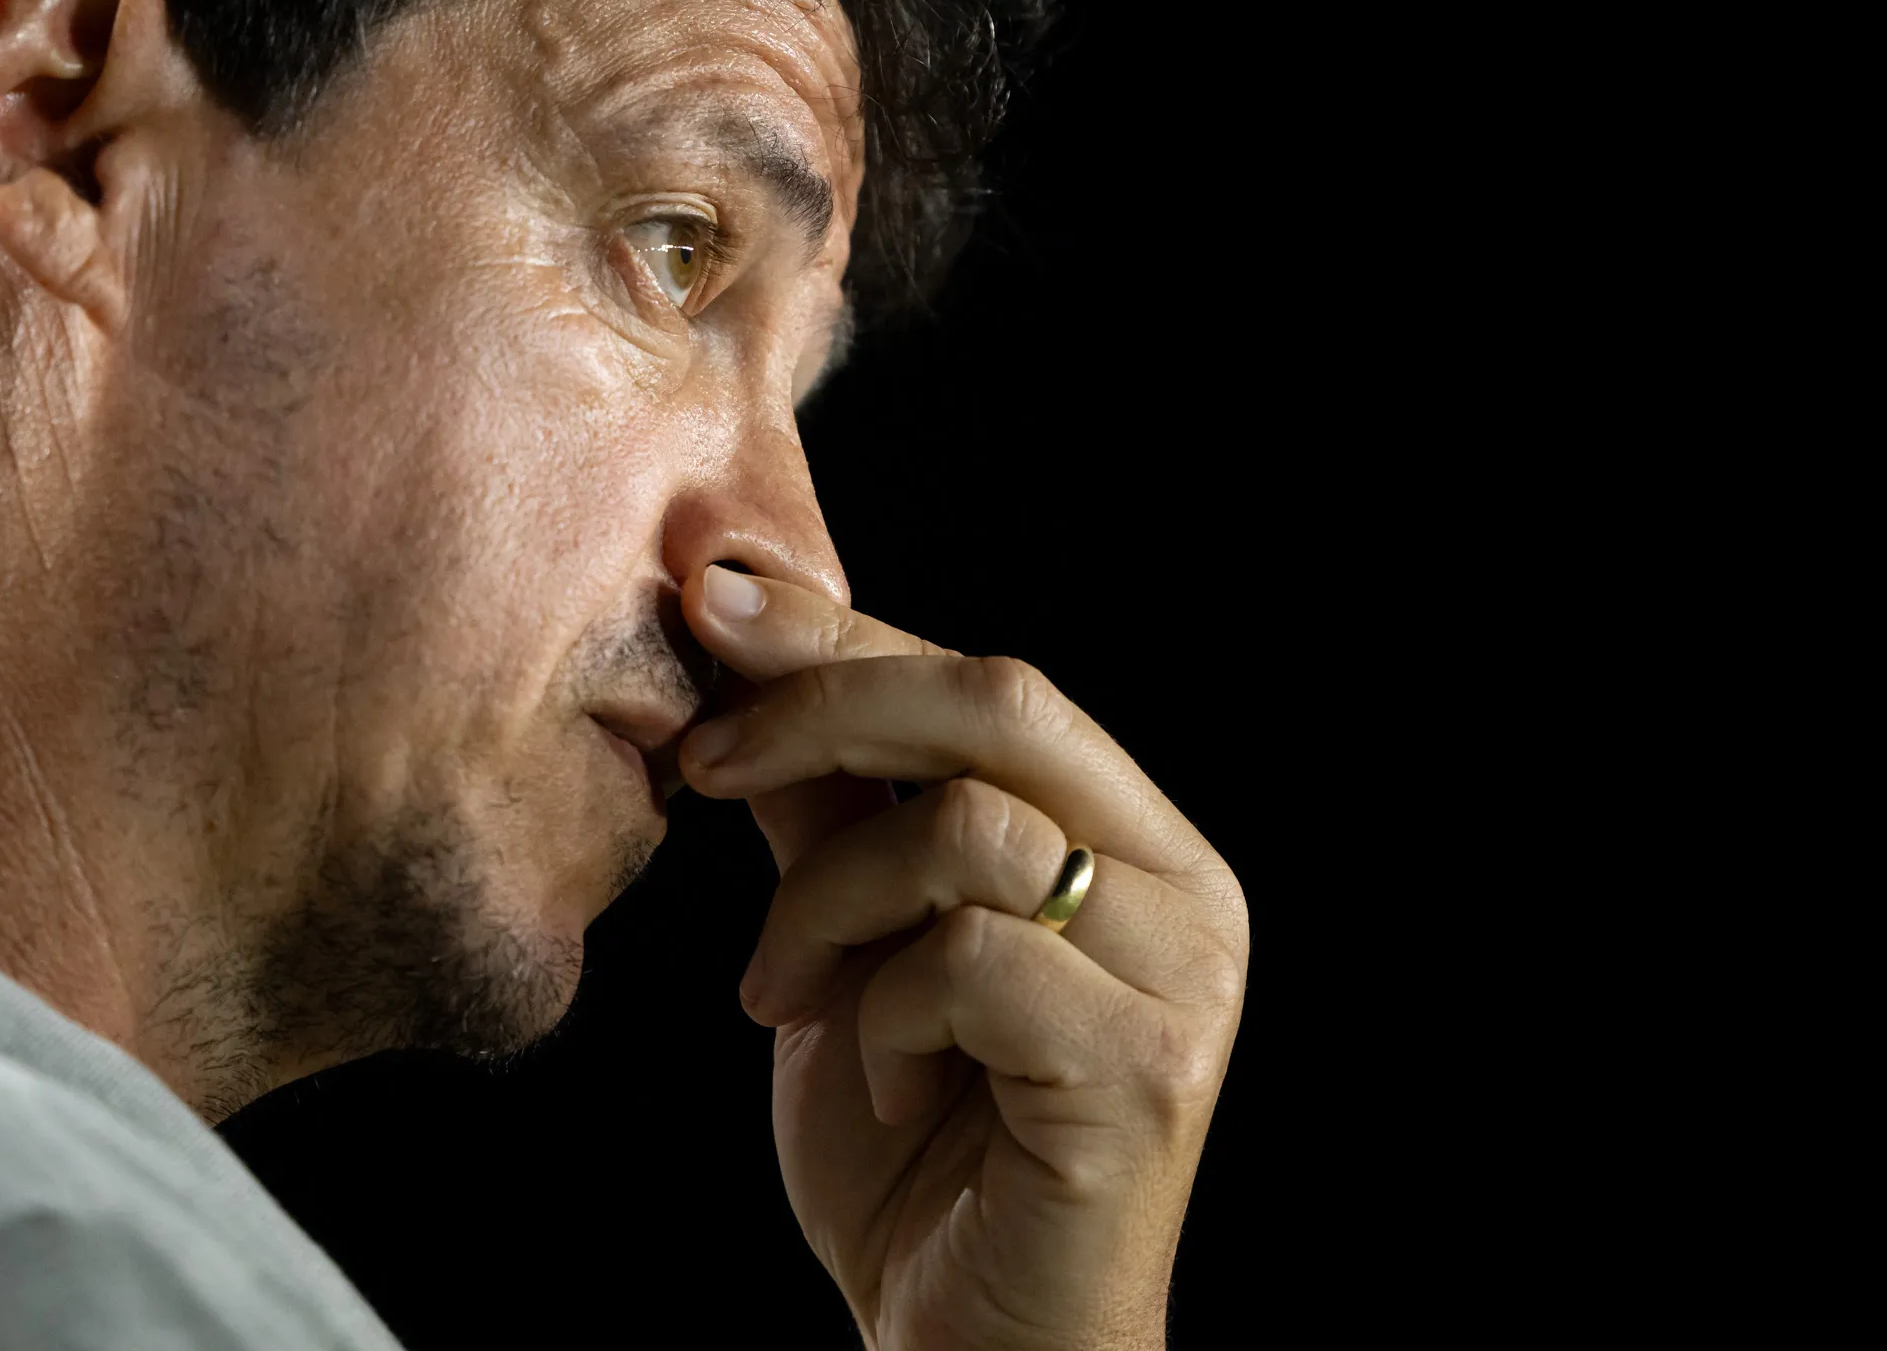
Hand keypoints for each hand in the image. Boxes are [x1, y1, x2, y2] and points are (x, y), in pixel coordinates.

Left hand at [677, 567, 1247, 1350]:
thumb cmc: (914, 1146)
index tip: (706, 610)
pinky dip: (884, 1016)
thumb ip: (825, 799)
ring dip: (830, 906)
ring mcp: (1182, 980)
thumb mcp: (847, 936)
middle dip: (820, 712)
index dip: (840, 634)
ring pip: (967, 831)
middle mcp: (1185, 888)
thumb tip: (740, 628)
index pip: (985, 679)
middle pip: (996, 705)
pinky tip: (889, 1085)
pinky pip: (971, 962)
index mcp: (1130, 836)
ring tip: (793, 1001)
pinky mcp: (1146, 1071)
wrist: (964, 1344)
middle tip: (701, 766)